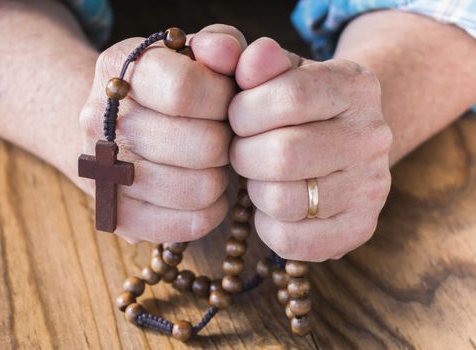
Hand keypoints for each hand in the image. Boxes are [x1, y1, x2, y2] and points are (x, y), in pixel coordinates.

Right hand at [79, 24, 246, 242]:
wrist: (113, 125)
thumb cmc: (167, 87)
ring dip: (220, 175)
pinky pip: (190, 225)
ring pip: (201, 189)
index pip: (185, 90)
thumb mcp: (191, 52)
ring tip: (209, 162)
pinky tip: (204, 190)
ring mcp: (103, 174)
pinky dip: (211, 210)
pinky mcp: (118, 217)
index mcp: (118, 68)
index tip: (225, 101)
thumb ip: (219, 43)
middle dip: (226, 139)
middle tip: (219, 135)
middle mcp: (100, 121)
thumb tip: (230, 54)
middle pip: (203, 146)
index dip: (223, 98)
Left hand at [229, 38, 391, 260]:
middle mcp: (373, 137)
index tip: (239, 117)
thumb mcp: (280, 73)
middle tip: (244, 151)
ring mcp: (372, 187)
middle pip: (282, 156)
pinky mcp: (360, 228)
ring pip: (283, 201)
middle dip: (243, 155)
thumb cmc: (298, 106)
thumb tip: (252, 59)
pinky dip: (267, 225)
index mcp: (356, 86)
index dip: (244, 111)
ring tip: (262, 176)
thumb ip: (257, 61)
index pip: (288, 97)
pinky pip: (291, 241)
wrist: (342, 139)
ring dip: (255, 189)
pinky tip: (275, 205)